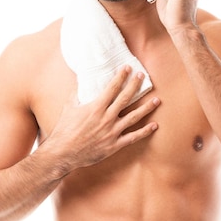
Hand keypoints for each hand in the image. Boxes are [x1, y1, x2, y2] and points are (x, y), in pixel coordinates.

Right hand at [43, 66, 159, 171]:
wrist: (64, 153)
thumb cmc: (65, 130)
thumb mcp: (69, 107)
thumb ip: (76, 93)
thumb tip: (80, 81)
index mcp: (96, 107)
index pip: (112, 88)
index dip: (121, 76)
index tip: (128, 68)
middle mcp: (107, 118)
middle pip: (125, 98)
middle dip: (135, 85)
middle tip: (142, 76)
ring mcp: (112, 132)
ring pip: (134, 117)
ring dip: (147, 107)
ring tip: (157, 100)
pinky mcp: (114, 145)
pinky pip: (133, 137)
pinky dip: (145, 131)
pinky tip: (154, 125)